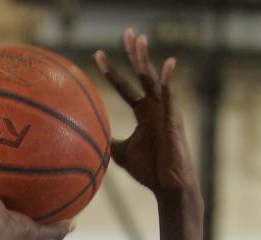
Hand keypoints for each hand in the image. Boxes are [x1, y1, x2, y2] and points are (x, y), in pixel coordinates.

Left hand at [94, 29, 197, 197]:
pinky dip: (169, 81)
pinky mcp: (174, 119)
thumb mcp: (120, 154)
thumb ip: (107, 141)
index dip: (111, 71)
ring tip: (140, 40)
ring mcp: (165, 110)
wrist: (168, 187)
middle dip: (133, 53)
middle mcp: (155, 106)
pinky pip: (171, 97)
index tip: (96, 54)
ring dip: (146, 60)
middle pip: (141, 74)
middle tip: (126, 32)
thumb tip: (86, 138)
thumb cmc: (149, 170)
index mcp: (143, 111)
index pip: (125, 86)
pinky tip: (168, 64)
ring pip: (154, 80)